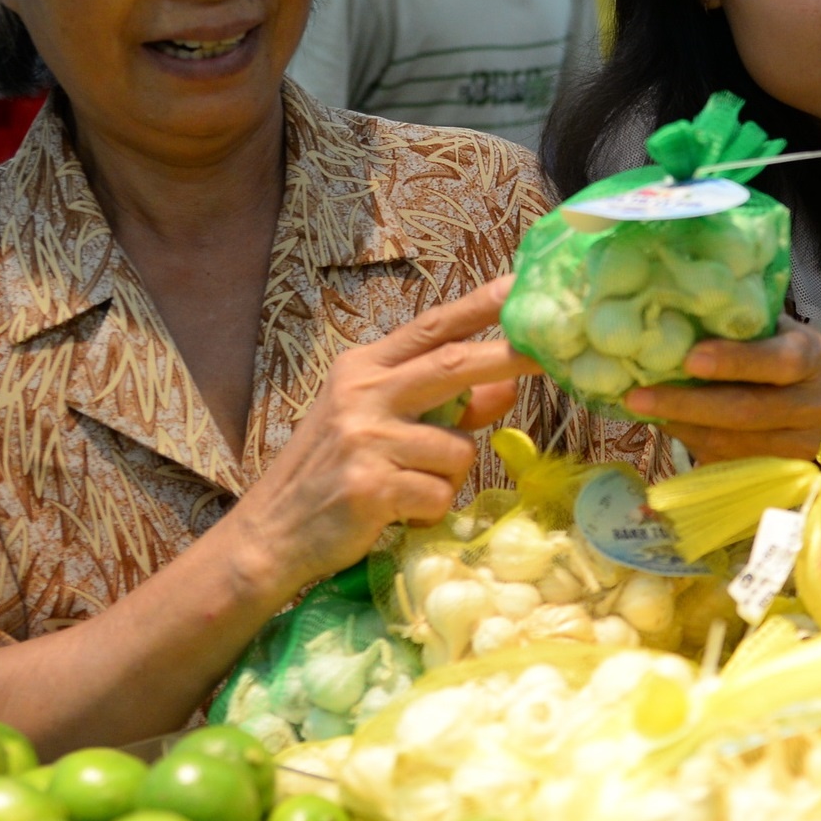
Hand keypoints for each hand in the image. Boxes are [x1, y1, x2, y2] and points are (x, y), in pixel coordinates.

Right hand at [232, 277, 537, 588]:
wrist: (272, 532)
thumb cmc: (333, 473)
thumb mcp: (380, 425)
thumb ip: (446, 405)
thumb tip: (508, 386)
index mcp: (364, 368)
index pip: (431, 327)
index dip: (479, 306)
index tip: (519, 287)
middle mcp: (362, 394)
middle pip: (452, 365)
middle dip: (506, 357)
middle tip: (548, 355)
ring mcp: (365, 438)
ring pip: (458, 450)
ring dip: (449, 478)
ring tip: (409, 490)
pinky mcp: (371, 486)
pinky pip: (440, 495)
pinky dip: (430, 512)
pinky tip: (397, 515)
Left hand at [625, 317, 820, 463]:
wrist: (787, 384)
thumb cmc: (763, 343)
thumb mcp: (755, 325)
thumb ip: (727, 326)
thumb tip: (667, 332)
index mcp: (815, 354)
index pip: (781, 361)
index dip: (736, 362)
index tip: (689, 360)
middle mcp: (817, 403)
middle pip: (750, 411)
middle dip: (689, 404)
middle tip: (639, 396)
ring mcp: (802, 443)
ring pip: (732, 442)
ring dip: (681, 426)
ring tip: (641, 408)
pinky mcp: (780, 470)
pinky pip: (726, 462)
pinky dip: (690, 441)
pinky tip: (665, 423)